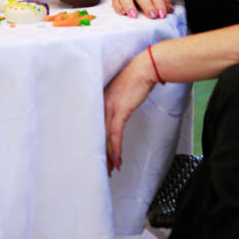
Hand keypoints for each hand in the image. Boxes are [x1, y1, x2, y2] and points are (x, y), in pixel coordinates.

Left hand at [104, 50, 154, 172]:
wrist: (145, 68)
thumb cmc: (136, 77)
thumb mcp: (122, 93)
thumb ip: (116, 104)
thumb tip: (117, 116)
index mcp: (99, 99)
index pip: (94, 126)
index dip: (96, 143)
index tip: (99, 155)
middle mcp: (101, 104)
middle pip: (97, 134)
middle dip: (101, 154)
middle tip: (103, 169)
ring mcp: (110, 107)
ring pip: (105, 137)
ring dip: (109, 156)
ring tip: (111, 170)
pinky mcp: (120, 110)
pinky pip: (116, 134)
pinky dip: (116, 149)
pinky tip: (117, 160)